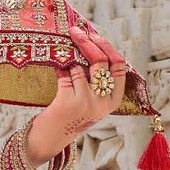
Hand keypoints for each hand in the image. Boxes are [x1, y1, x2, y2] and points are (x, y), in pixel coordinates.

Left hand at [25, 27, 127, 164]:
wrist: (50, 138)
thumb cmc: (71, 115)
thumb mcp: (92, 100)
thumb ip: (96, 79)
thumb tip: (91, 44)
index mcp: (113, 101)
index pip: (119, 67)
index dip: (107, 48)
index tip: (94, 35)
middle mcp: (103, 103)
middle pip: (101, 62)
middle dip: (87, 42)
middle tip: (75, 31)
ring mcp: (87, 103)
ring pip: (80, 67)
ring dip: (69, 58)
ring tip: (62, 60)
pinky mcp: (69, 102)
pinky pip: (65, 74)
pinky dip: (59, 68)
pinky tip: (56, 68)